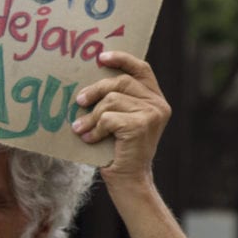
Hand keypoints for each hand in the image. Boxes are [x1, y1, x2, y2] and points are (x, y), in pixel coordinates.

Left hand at [72, 50, 169, 184]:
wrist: (129, 180)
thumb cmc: (119, 148)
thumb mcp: (121, 119)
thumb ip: (117, 99)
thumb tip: (90, 78)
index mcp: (155, 99)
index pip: (141, 68)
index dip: (121, 59)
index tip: (100, 57)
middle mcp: (158, 104)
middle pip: (120, 82)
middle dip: (95, 90)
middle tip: (78, 101)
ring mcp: (152, 114)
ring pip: (111, 100)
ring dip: (91, 116)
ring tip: (81, 128)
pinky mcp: (141, 125)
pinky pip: (108, 117)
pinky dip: (95, 129)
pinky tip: (90, 139)